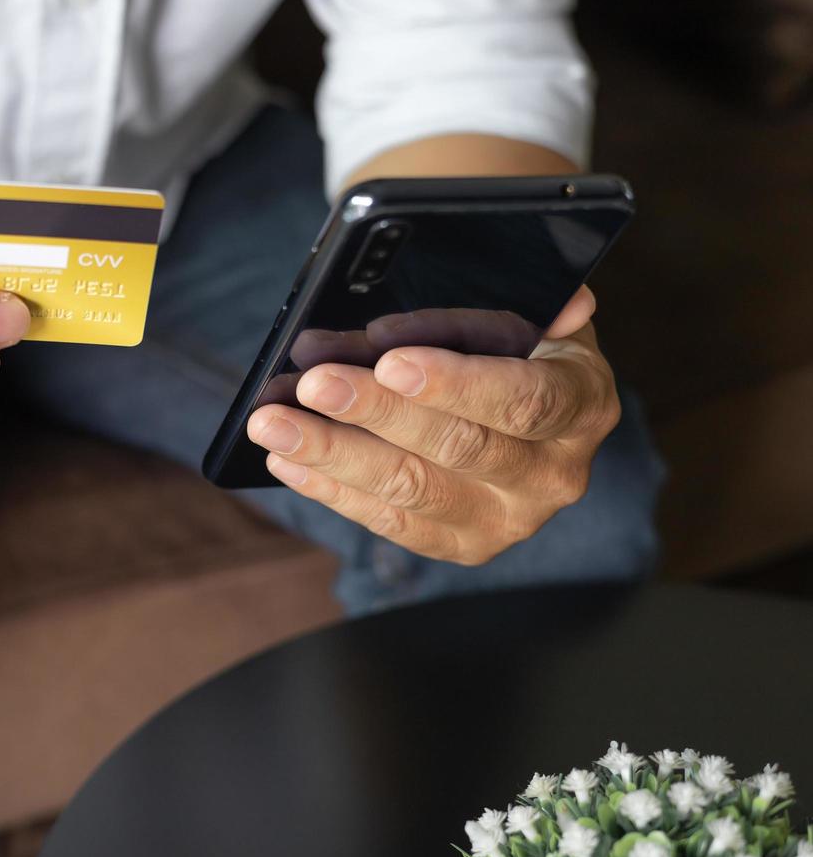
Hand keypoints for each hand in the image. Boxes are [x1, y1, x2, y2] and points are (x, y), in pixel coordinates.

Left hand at [246, 287, 618, 564]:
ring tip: (273, 423)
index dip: (457, 383)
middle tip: (310, 382)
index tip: (390, 360)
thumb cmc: (515, 345)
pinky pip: (389, 523)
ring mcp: (510, 519)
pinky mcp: (463, 545)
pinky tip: (286, 460)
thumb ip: (494, 311)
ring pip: (412, 491)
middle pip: (457, 447)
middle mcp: (556, 473)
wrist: (532, 407)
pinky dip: (331, 489)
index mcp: (583, 403)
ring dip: (333, 454)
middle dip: (374, 411)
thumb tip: (443, 318)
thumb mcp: (522, 314)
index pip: (524, 400)